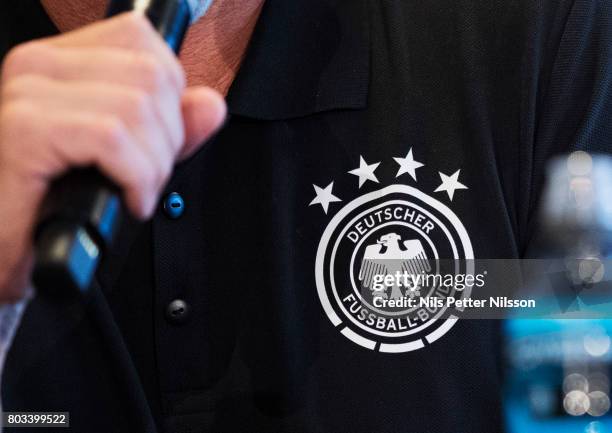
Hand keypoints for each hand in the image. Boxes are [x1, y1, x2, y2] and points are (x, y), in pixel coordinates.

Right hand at [0, 12, 226, 301]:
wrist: (9, 247)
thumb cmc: (59, 203)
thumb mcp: (130, 159)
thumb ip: (173, 128)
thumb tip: (210, 103)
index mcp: (62, 62)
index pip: (142, 41)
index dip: (170, 97)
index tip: (156, 141)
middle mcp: (39, 65)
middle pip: (151, 75)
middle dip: (167, 137)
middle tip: (147, 177)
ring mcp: (28, 93)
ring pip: (137, 106)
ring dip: (154, 164)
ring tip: (136, 191)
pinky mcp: (26, 130)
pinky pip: (112, 137)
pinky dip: (136, 176)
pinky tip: (129, 200)